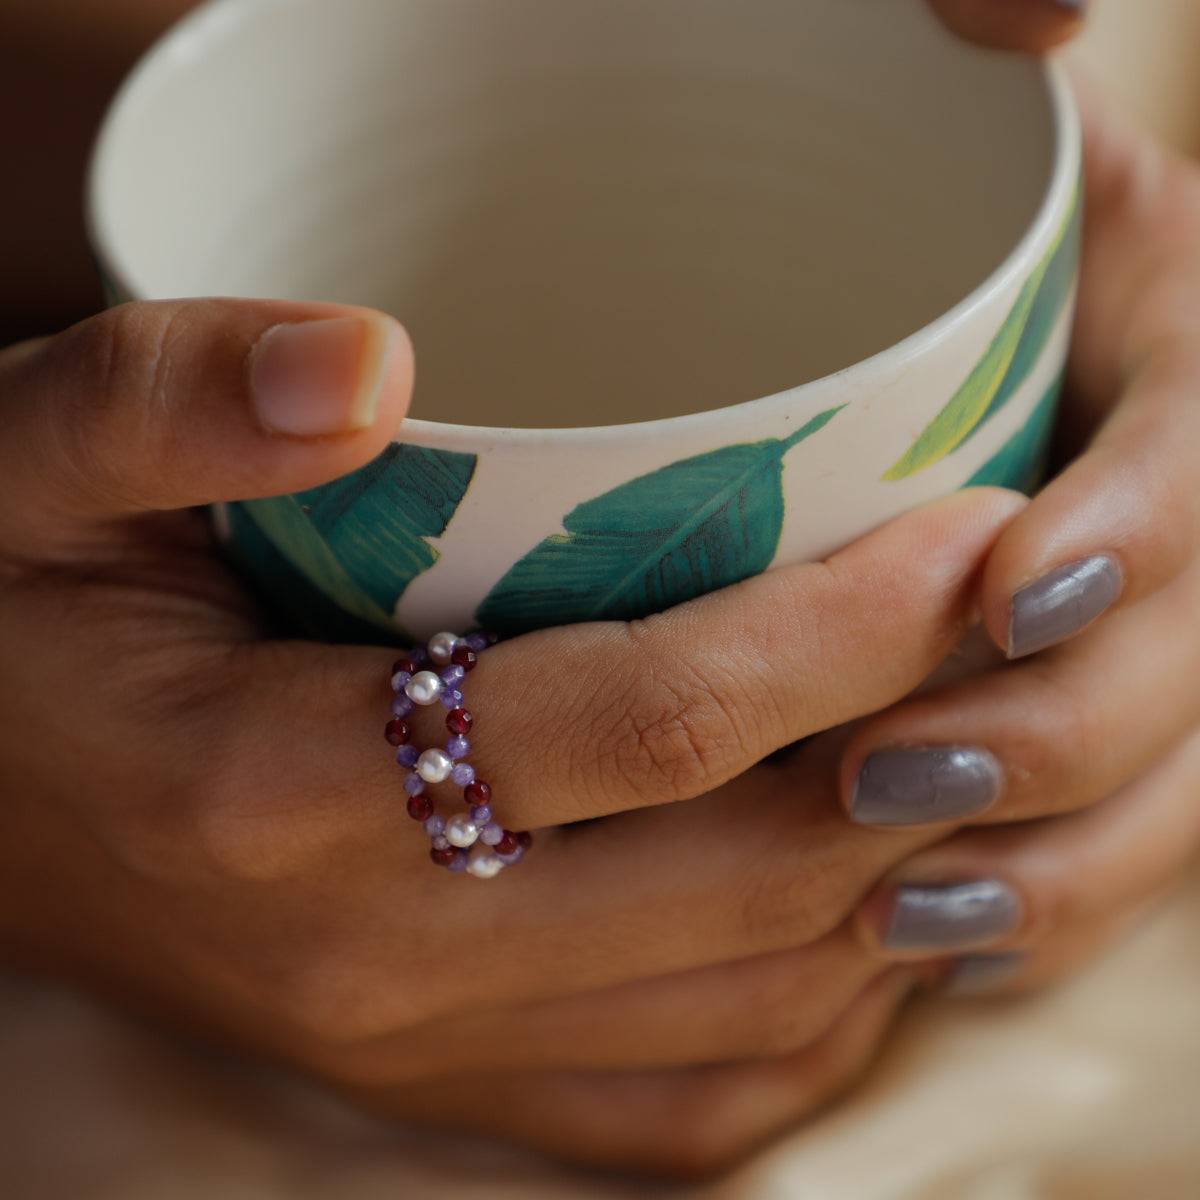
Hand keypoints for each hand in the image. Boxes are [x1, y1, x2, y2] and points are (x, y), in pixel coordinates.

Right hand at [0, 298, 1024, 1173]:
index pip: (638, 726)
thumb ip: (170, 399)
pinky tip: (856, 903)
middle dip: (909, 744)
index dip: (830, 633)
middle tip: (1010, 617)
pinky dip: (812, 1011)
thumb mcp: (30, 468)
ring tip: (971, 738)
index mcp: (277, 793)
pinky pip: (686, 1098)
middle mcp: (374, 954)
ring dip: (887, 881)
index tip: (960, 540)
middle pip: (731, 877)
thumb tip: (362, 365)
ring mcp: (420, 1044)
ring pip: (741, 1005)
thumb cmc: (10, 622)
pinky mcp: (447, 1080)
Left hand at [840, 74, 1199, 991]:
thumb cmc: (906, 177)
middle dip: (1061, 741)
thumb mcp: (958, 106)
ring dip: (1050, 865)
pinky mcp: (1096, 721)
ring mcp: (1155, 630)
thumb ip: (987, 28)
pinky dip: (1036, 909)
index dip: (1138, 536)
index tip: (1008, 592)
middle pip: (1190, 665)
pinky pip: (1105, 843)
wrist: (881, 266)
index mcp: (1178, 344)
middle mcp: (1181, 502)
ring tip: (902, 912)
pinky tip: (937, 944)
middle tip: (886, 783)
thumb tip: (1035, 7)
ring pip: (1160, 790)